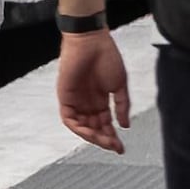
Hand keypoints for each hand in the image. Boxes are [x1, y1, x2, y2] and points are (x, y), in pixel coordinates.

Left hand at [56, 27, 130, 153]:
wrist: (91, 40)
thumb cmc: (106, 56)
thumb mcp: (119, 85)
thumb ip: (122, 106)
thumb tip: (125, 125)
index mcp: (100, 99)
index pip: (105, 124)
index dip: (112, 137)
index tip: (121, 148)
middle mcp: (87, 102)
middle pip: (94, 128)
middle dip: (105, 140)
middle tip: (115, 147)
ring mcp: (76, 100)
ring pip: (82, 127)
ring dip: (93, 137)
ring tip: (106, 142)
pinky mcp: (65, 97)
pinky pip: (69, 119)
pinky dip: (79, 128)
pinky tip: (92, 133)